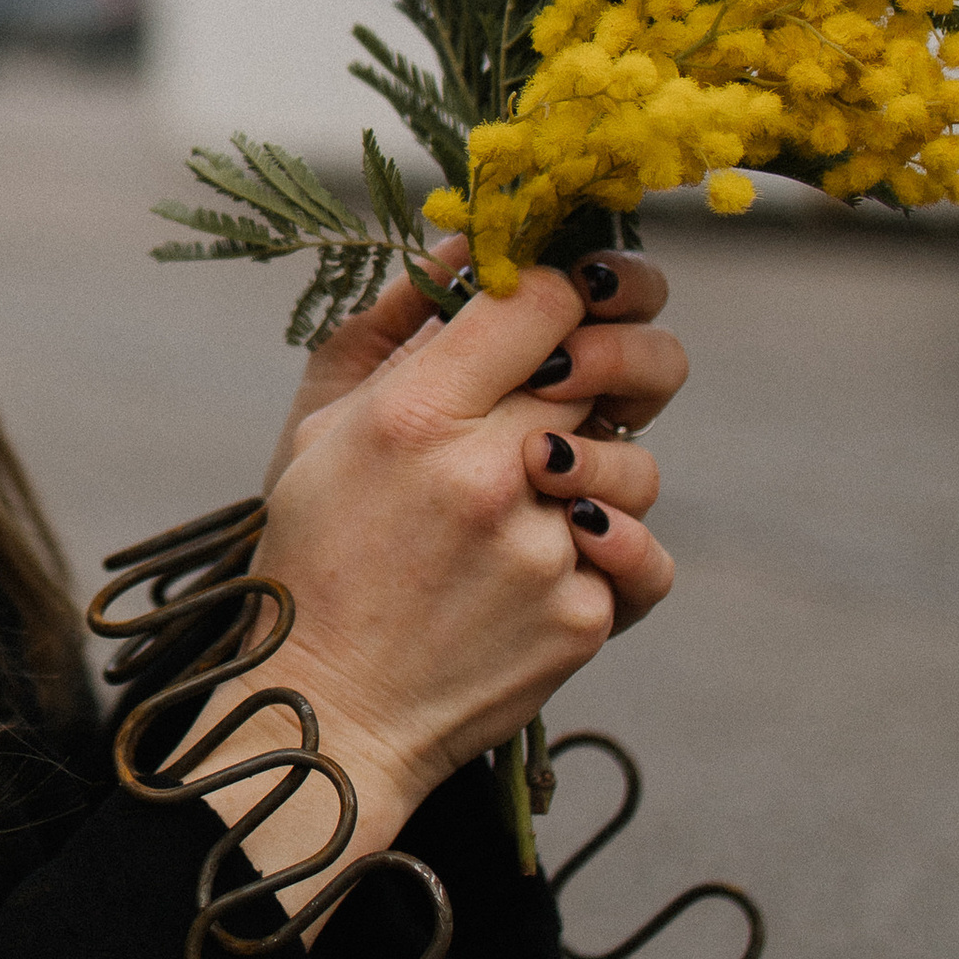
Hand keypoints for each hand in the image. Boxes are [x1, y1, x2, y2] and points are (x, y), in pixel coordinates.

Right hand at [200, 262, 684, 888]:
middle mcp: (487, 473)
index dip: (567, 285)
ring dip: (602, 470)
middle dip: (609, 358)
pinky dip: (615, 553)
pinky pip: (643, 555)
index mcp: (415, 412)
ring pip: (639, 464)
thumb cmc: (314, 555)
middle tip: (577, 381)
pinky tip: (566, 555)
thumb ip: (393, 323)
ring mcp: (542, 550)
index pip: (547, 296)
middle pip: (617, 363)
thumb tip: (468, 245)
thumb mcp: (317, 423)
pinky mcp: (581, 618)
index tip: (557, 302)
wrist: (327, 712)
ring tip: (543, 496)